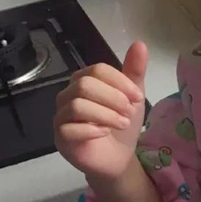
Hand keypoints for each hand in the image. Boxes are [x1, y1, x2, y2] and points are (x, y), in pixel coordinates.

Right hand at [54, 42, 146, 179]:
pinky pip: (69, 128)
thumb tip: (140, 43)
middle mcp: (67, 95)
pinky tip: (105, 133)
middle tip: (130, 112)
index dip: (120, 82)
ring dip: (106, 114)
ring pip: (77, 105)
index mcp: (83, 81)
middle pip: (85, 85)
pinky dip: (91, 130)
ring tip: (122, 123)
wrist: (117, 157)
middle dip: (113, 98)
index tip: (138, 97)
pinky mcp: (60, 137)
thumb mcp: (132, 97)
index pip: (97, 70)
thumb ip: (134, 71)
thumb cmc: (120, 124)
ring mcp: (61, 116)